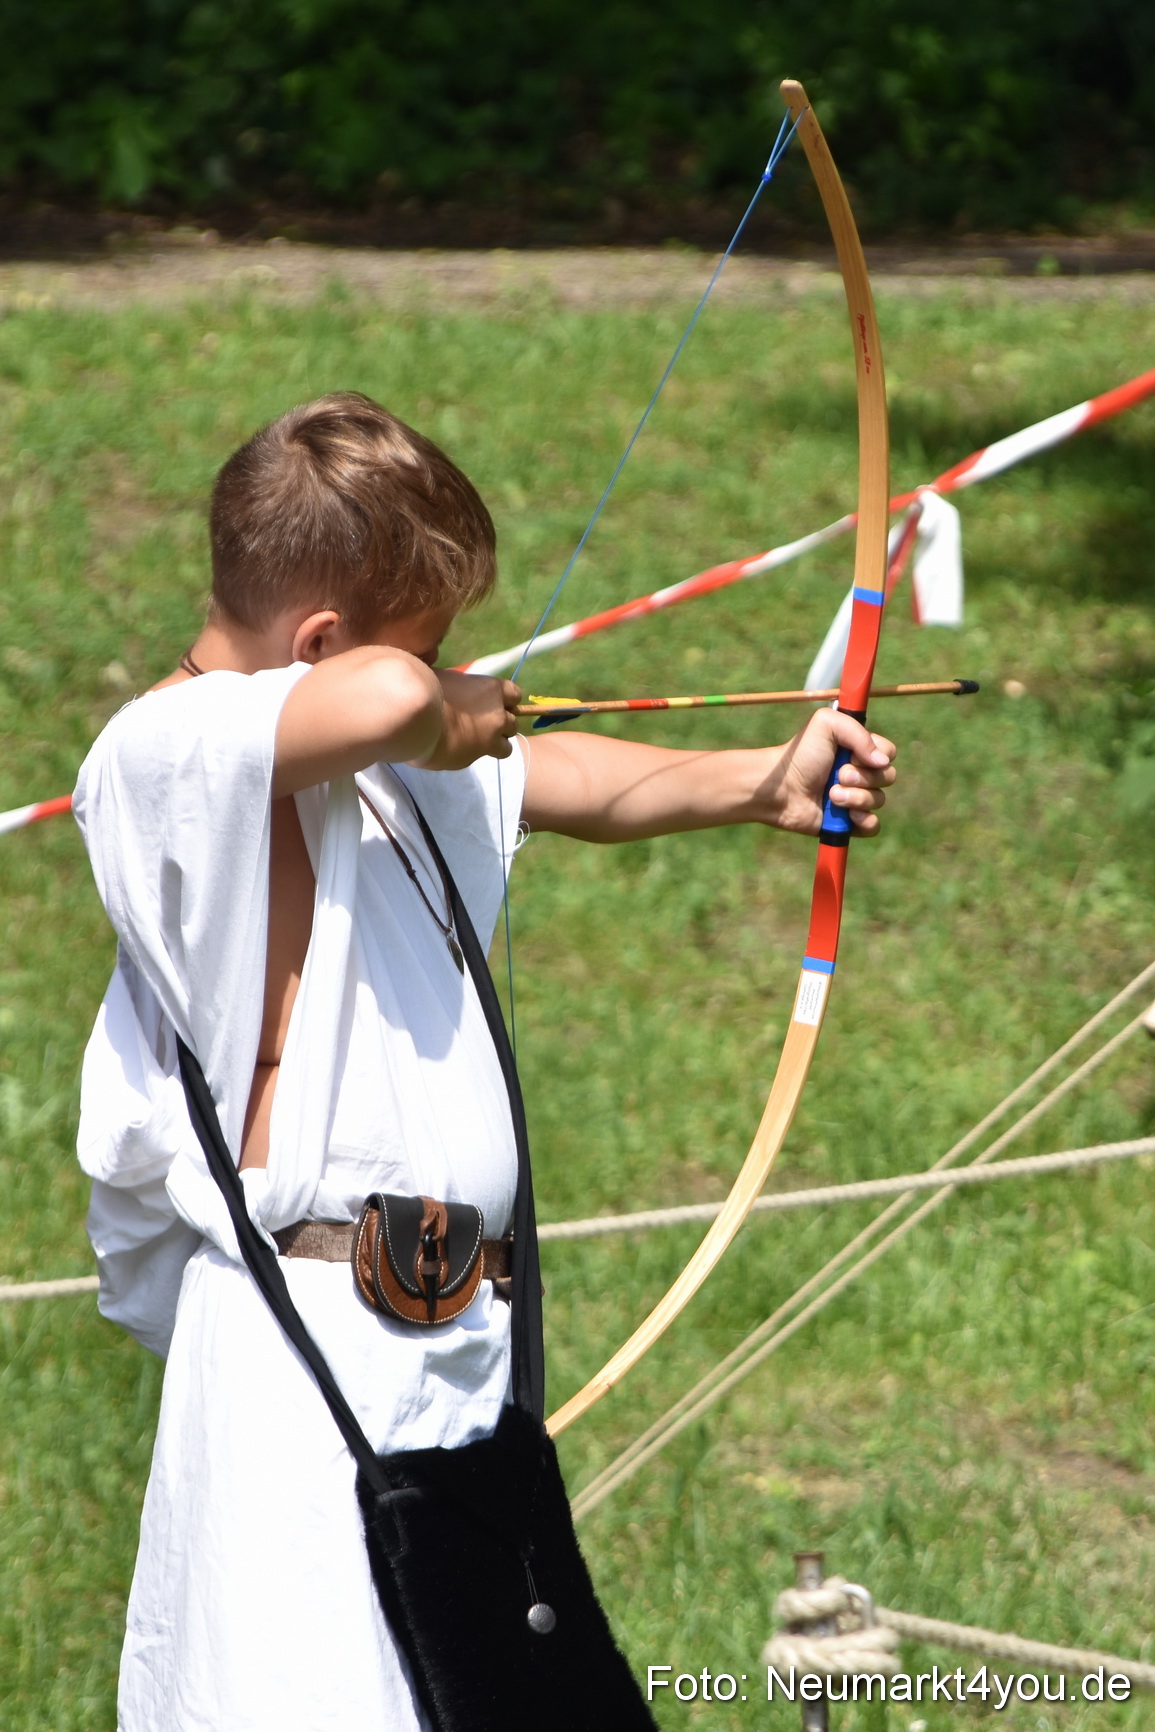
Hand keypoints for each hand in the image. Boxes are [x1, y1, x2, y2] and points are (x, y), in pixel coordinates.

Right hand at [414, 671, 521, 769]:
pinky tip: (455, 748)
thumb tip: (455, 685)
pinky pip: (481, 757)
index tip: (493, 703)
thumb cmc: (426, 689)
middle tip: (481, 723)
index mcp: (492, 690)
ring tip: (473, 740)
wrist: (414, 718)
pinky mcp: (474, 759)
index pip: (515, 695)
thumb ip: (460, 685)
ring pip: (506, 747)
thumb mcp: (445, 676)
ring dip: (494, 744)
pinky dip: (472, 754)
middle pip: (513, 723)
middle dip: (500, 725)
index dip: (505, 701)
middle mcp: (497, 716)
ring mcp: (488, 740)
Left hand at [755, 709, 896, 836]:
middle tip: (838, 775)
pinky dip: (863, 821)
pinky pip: (873, 826)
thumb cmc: (800, 755)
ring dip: (856, 798)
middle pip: (888, 777)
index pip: (889, 753)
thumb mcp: (826, 725)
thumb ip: (858, 732)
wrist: (780, 789)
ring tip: (831, 795)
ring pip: (879, 800)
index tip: (851, 755)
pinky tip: (846, 816)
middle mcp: (860, 773)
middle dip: (863, 777)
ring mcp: (855, 798)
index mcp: (858, 750)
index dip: (876, 755)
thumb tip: (883, 762)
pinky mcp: (848, 822)